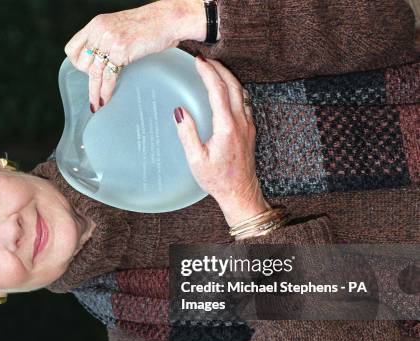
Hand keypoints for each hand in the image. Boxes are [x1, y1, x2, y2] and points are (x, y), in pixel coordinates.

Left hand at [64, 0, 204, 112]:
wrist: (167, 20)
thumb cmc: (148, 25)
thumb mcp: (119, 27)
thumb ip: (106, 40)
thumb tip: (99, 61)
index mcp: (96, 24)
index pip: (72, 48)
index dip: (76, 63)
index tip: (84, 72)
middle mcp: (100, 31)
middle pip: (81, 63)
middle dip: (88, 77)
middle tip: (97, 85)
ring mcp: (110, 41)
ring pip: (93, 73)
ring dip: (94, 92)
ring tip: (96, 104)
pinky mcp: (121, 52)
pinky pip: (108, 77)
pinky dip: (105, 92)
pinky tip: (105, 101)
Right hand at [173, 56, 269, 227]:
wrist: (240, 192)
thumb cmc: (217, 179)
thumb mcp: (196, 159)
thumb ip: (188, 134)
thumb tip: (179, 111)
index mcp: (227, 127)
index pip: (218, 91)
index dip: (208, 73)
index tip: (198, 61)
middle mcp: (241, 122)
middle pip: (233, 85)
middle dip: (219, 68)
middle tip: (205, 59)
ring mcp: (248, 125)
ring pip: (241, 91)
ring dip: (228, 77)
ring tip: (214, 69)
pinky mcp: (250, 130)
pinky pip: (244, 101)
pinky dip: (234, 89)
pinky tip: (226, 90)